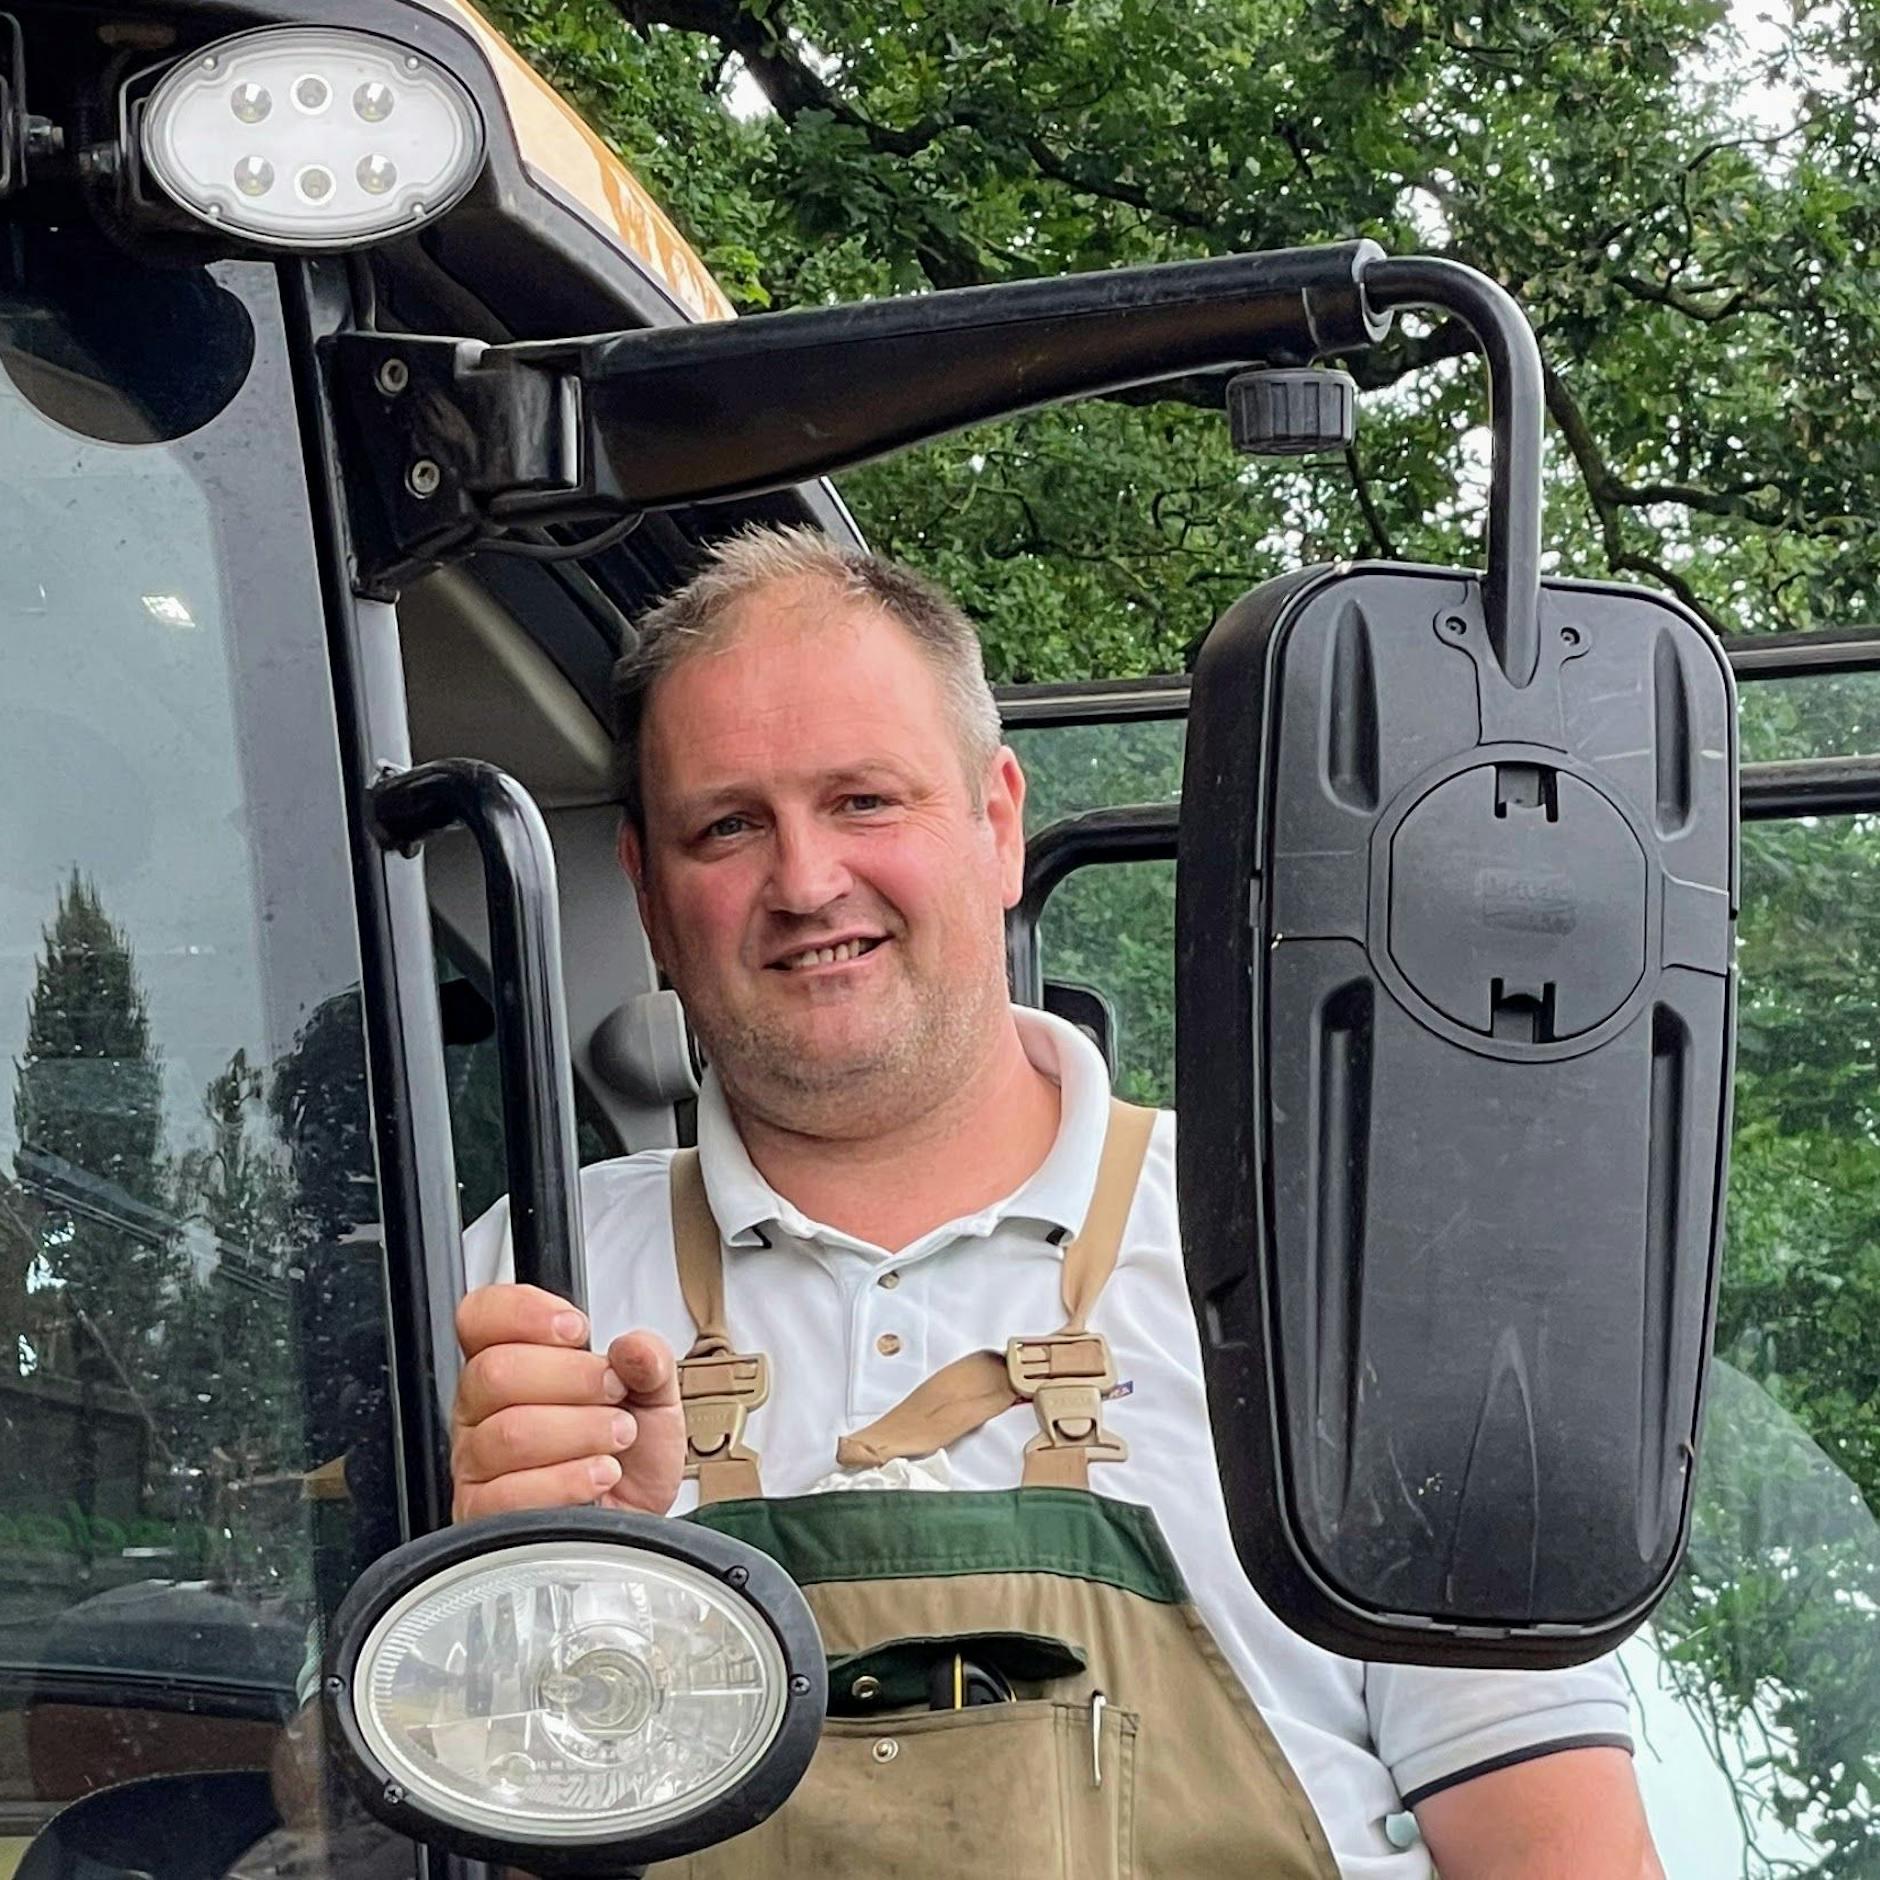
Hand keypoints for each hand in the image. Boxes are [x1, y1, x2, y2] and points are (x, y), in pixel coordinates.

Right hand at [452, 1284, 686, 1521]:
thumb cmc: (632, 1452)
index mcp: (511, 1361)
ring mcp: (477, 1462)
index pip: (480, 1317)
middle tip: (614, 1393)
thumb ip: (649, 1360)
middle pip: (496, 1372)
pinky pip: (511, 1492)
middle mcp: (482, 1408)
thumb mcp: (654, 1393)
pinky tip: (600, 1474)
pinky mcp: (483, 1514)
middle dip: (572, 1378)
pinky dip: (569, 1480)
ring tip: (618, 1437)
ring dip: (581, 1431)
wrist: (638, 1516)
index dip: (522, 1313)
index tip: (576, 1329)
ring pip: (510, 1432)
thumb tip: (633, 1348)